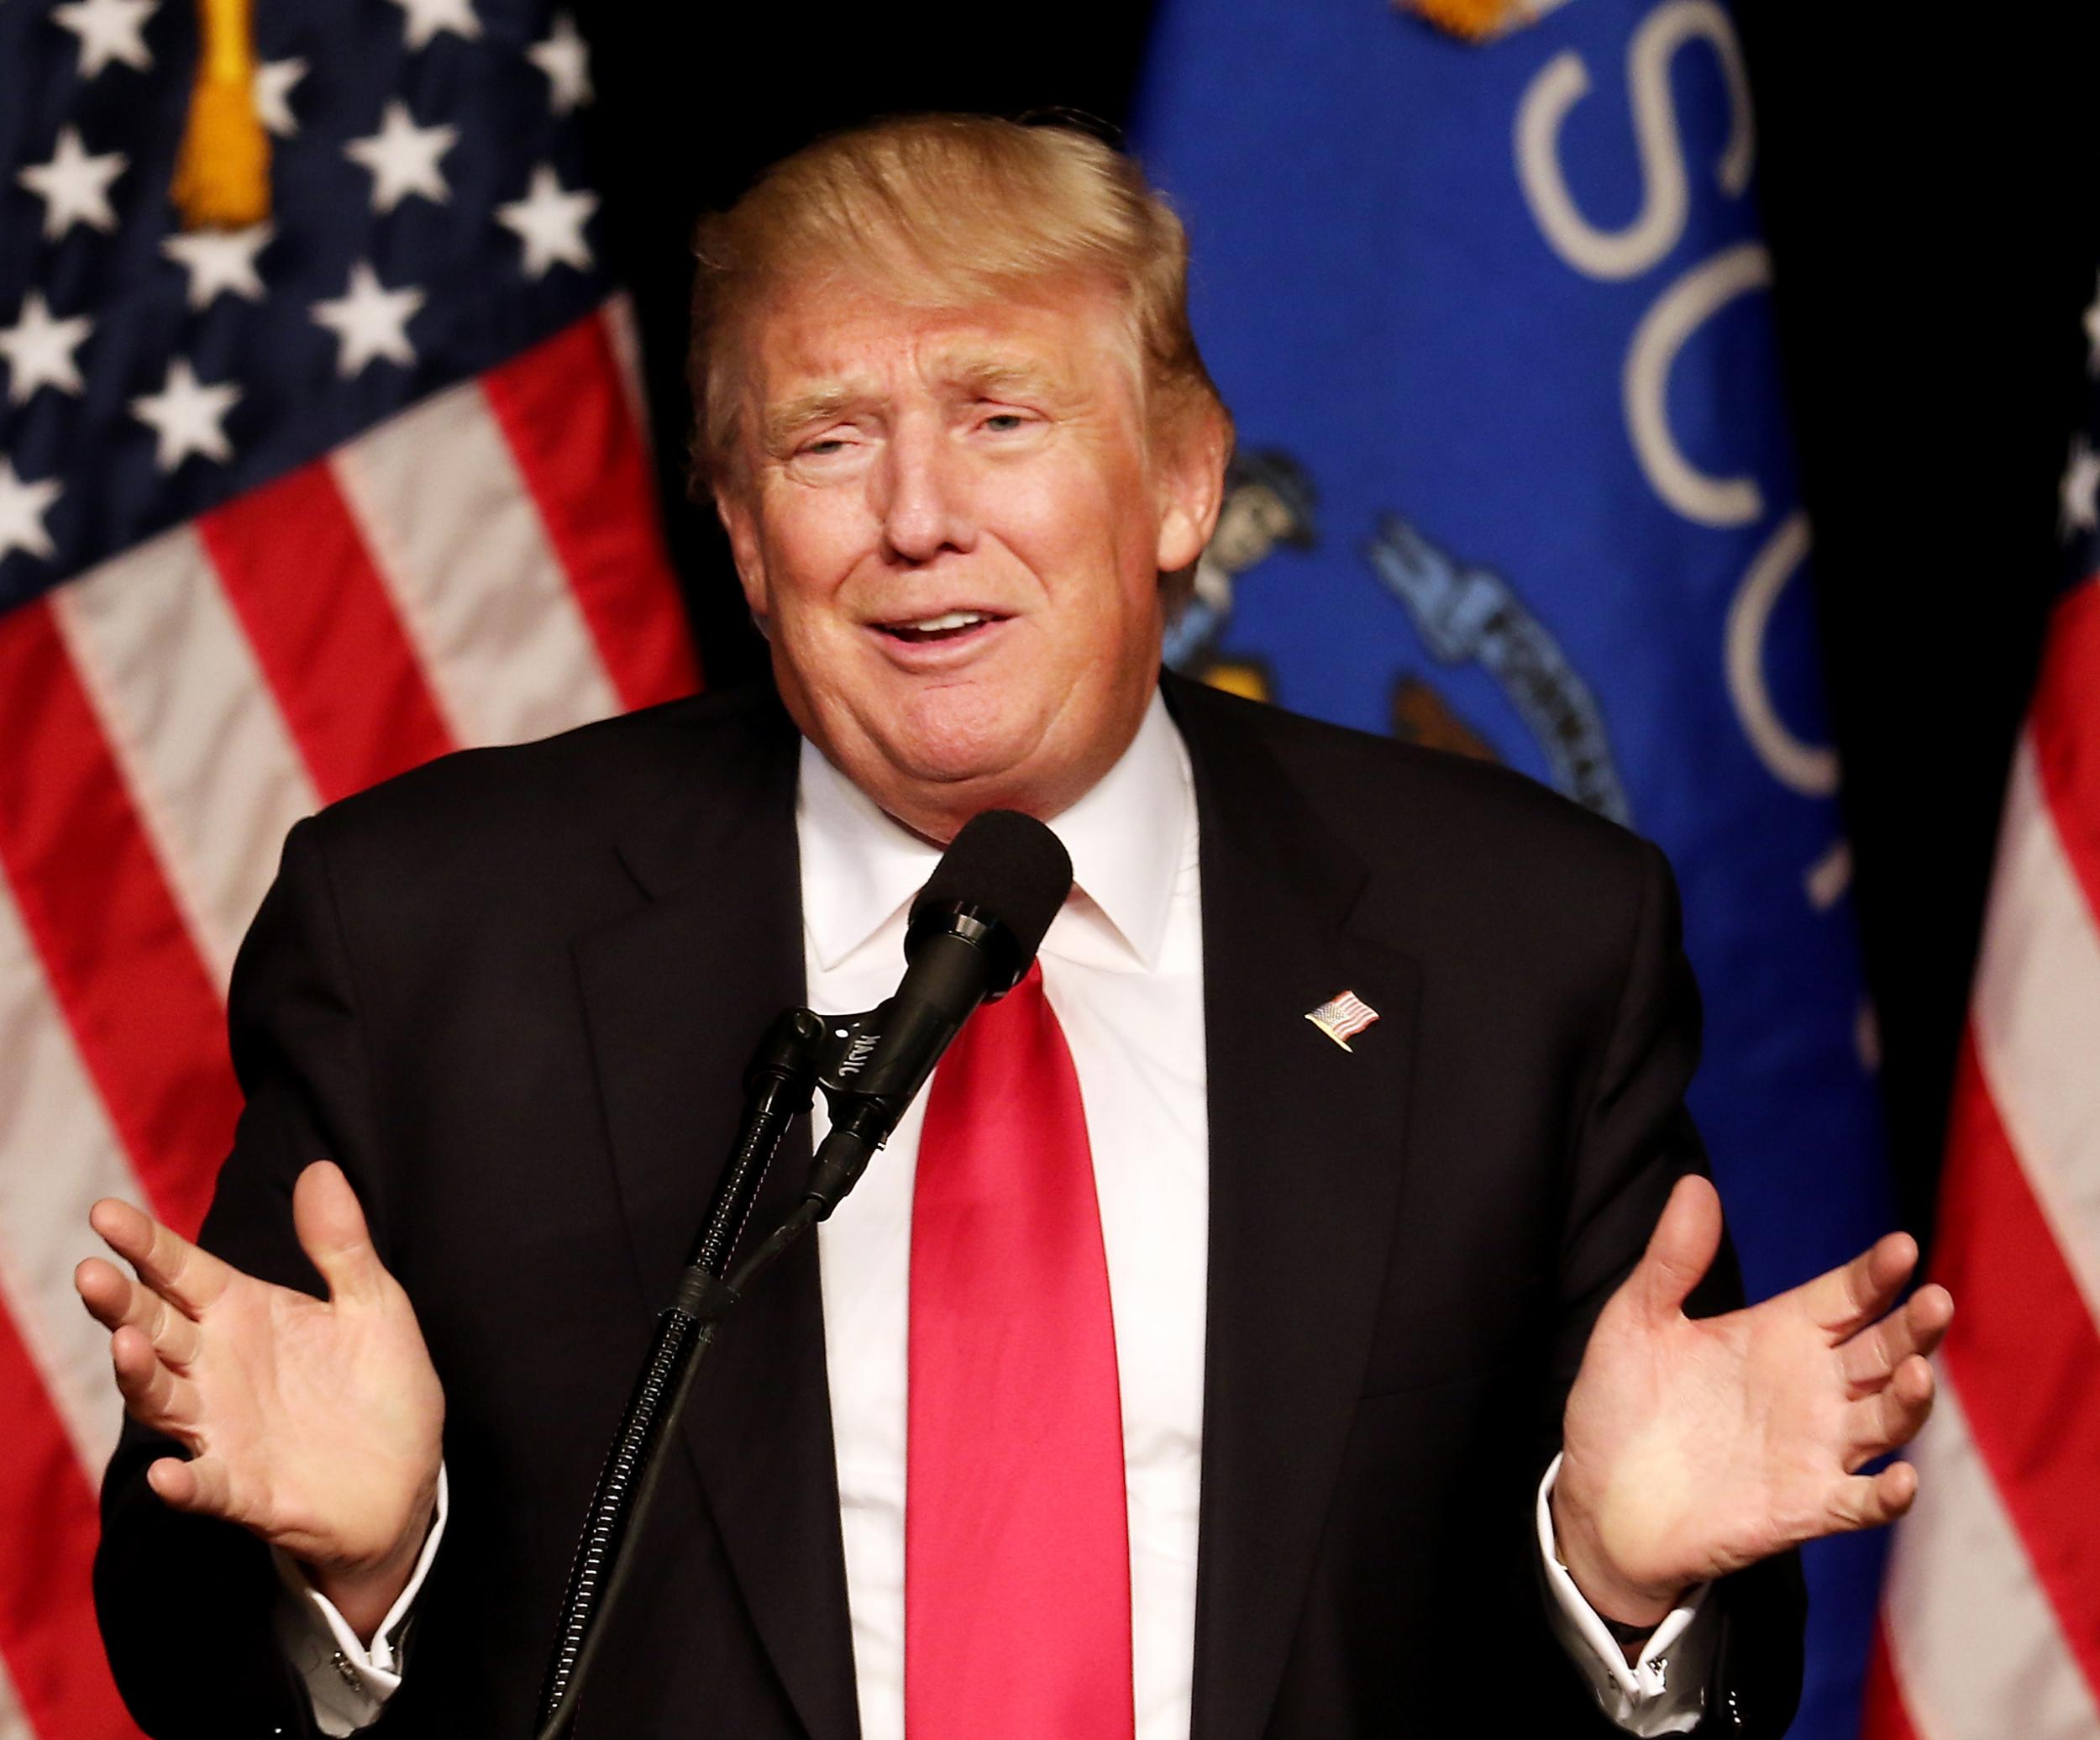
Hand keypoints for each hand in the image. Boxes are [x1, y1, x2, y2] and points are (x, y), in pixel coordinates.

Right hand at [76, 1161, 445, 1640]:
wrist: (407, 1479)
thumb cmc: (380, 1386)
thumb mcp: (373, 1304)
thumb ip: (340, 1245)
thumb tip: (320, 1167)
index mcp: (244, 1315)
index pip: (183, 1272)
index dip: (146, 1243)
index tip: (104, 1212)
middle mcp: (218, 1369)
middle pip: (156, 1328)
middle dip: (121, 1303)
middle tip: (91, 1274)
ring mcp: (224, 1430)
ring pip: (162, 1399)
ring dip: (139, 1376)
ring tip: (126, 1344)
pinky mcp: (246, 1489)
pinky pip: (207, 1486)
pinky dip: (186, 1482)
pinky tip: (169, 1474)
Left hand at [1551, 1175, 1951, 1627]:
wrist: (1598, 1500)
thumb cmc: (1620, 1404)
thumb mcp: (1636, 1321)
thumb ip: (1671, 1259)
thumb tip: (1695, 1184)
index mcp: (1777, 1334)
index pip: (1844, 1296)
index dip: (1875, 1273)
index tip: (1901, 1247)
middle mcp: (1808, 1388)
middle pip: (1883, 1351)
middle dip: (1914, 1327)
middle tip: (1934, 1300)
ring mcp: (1813, 1449)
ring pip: (1887, 1420)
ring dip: (1910, 1400)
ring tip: (1919, 1373)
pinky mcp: (1802, 1507)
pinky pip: (1859, 1502)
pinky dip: (1886, 1495)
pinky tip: (1900, 1479)